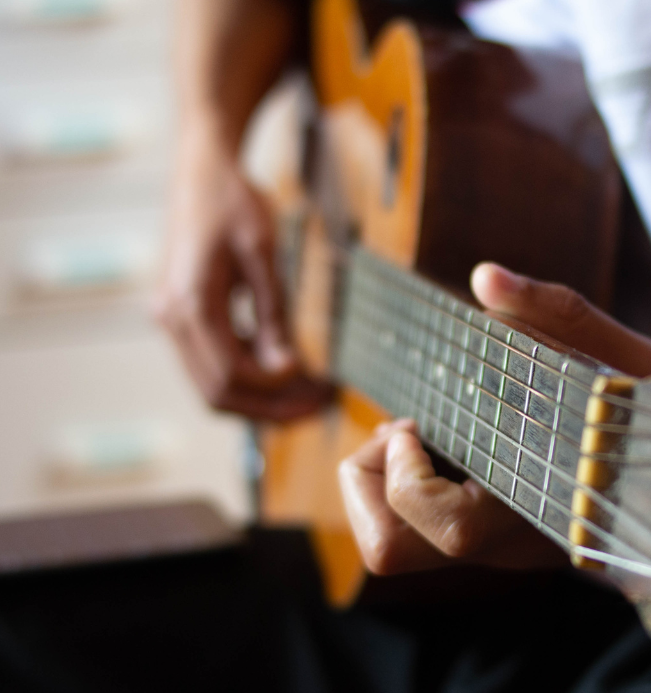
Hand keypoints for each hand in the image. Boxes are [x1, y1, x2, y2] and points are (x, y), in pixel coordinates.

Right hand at [156, 129, 329, 420]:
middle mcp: (171, 318)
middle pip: (219, 393)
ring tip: (311, 395)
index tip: (316, 380)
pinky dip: (250, 377)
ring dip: (262, 399)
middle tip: (320, 405)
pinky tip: (288, 371)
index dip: (276, 387)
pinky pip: (213, 364)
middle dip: (272, 407)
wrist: (203, 168)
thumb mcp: (263, 253)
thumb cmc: (234, 201)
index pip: (232, 373)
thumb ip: (273, 313)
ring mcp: (171, 320)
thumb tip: (286, 368)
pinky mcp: (182, 318)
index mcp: (190, 302)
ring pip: (214, 387)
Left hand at [338, 263, 650, 574]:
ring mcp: (489, 551)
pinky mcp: (481, 542)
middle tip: (404, 431)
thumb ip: (558, 311)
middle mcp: (506, 547)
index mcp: (539, 509)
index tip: (421, 421)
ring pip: (389, 548)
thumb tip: (487, 278)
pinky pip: (409, 529)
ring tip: (417, 435)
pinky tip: (435, 445)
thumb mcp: (622, 355)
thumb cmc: (649, 415)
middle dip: (366, 482)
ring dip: (377, 484)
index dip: (406, 474)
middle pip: (388, 554)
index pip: (446, 527)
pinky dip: (397, 485)